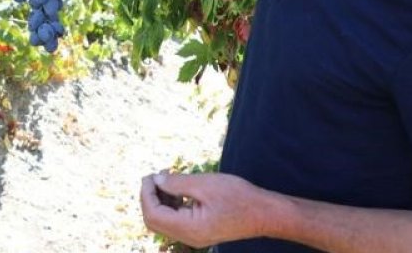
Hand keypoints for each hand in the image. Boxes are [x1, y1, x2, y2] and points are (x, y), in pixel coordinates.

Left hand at [139, 172, 277, 247]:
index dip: (146, 194)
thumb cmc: (238, 197)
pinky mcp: (199, 231)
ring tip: (167, 177)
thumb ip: (177, 183)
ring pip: (164, 220)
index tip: (150, 175)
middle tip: (155, 176)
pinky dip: (172, 204)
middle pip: (155, 220)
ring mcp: (194, 236)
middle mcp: (188, 237)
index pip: (153, 214)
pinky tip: (178, 188)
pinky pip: (177, 220)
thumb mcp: (205, 185)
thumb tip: (155, 180)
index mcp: (188, 229)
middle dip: (150, 197)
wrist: (265, 213)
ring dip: (161, 199)